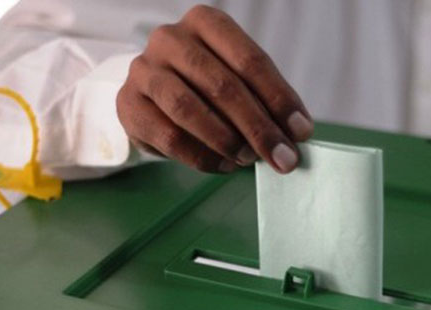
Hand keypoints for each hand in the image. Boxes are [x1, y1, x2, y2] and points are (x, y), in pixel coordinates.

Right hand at [116, 5, 312, 173]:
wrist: (150, 96)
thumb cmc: (201, 85)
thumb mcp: (233, 78)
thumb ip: (261, 99)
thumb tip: (295, 134)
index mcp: (205, 22)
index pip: (249, 59)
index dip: (279, 98)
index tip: (301, 132)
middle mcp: (170, 39)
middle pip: (221, 85)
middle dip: (258, 127)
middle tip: (283, 157)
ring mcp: (144, 70)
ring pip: (189, 109)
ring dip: (227, 141)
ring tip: (248, 160)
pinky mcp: (128, 104)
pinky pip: (170, 137)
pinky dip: (202, 157)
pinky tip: (223, 166)